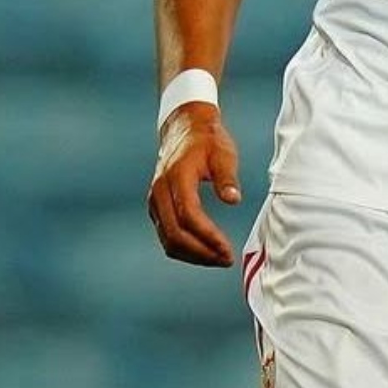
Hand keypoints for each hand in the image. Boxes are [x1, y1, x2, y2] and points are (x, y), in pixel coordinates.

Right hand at [146, 103, 242, 266]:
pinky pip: (166, 235)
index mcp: (177, 177)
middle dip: (201, 252)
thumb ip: (227, 177)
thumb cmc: (207, 140)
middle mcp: (160, 191)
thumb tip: (233, 199)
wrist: (183, 128)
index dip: (208, 237)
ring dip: (193, 255)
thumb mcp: (223, 153)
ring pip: (168, 239)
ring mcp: (155, 201)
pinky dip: (184, 248)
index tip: (227, 249)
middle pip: (175, 234)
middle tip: (226, 260)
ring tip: (218, 259)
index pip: (189, 216)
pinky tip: (204, 251)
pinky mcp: (156, 207)